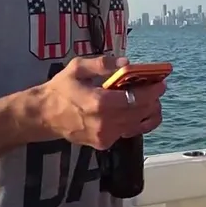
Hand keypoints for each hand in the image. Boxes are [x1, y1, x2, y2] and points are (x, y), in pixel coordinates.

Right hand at [41, 55, 165, 149]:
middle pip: (139, 111)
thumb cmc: (61, 89)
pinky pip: (129, 132)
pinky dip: (138, 122)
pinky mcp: (104, 143)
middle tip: (156, 88)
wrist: (44, 116)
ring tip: (151, 99)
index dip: (151, 91)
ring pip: (137, 124)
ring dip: (148, 111)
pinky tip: (140, 112)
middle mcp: (105, 122)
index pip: (134, 98)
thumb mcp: (77, 68)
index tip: (160, 82)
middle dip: (152, 99)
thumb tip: (126, 63)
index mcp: (99, 103)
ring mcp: (105, 136)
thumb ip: (102, 64)